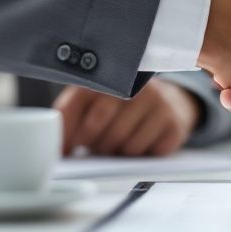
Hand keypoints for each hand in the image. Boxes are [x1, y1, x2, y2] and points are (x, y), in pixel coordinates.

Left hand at [54, 80, 200, 156]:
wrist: (171, 102)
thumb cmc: (124, 107)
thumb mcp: (97, 100)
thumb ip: (72, 115)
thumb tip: (56, 149)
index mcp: (109, 76)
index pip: (77, 101)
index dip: (67, 131)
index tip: (64, 150)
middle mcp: (135, 85)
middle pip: (99, 122)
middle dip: (92, 143)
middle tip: (94, 148)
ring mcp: (158, 103)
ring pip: (125, 143)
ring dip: (117, 152)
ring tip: (118, 144)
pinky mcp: (174, 124)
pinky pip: (148, 153)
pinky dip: (141, 155)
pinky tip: (141, 143)